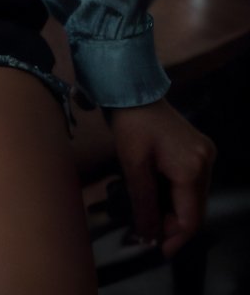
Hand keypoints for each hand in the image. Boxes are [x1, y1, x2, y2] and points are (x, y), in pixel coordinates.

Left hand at [105, 97, 215, 255]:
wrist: (134, 89)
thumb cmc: (131, 123)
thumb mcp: (133, 165)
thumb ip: (144, 203)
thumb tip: (148, 234)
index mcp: (192, 168)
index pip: (190, 219)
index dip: (174, 238)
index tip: (157, 248)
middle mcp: (206, 162)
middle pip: (195, 210)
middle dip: (173, 224)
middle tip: (150, 230)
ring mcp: (206, 154)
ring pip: (195, 198)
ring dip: (175, 209)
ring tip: (151, 211)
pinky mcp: (200, 149)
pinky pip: (193, 182)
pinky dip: (178, 193)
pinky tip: (159, 192)